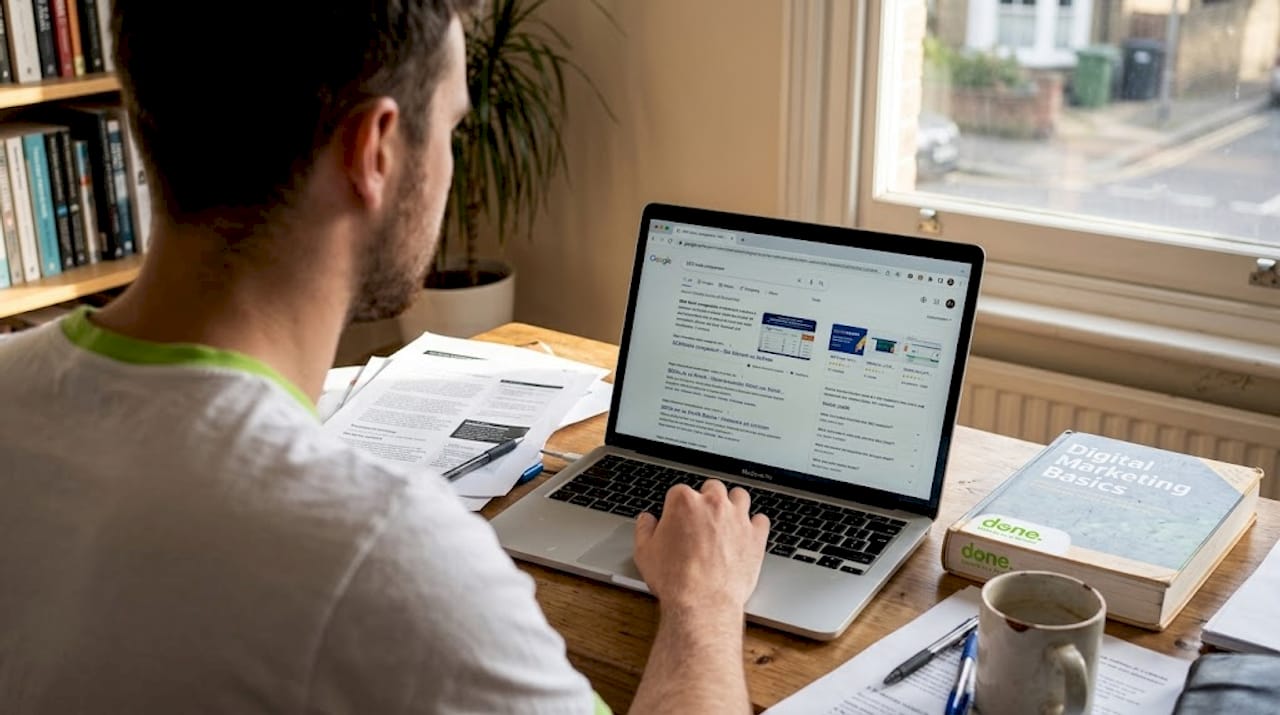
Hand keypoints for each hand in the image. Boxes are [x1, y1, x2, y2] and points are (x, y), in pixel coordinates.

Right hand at [632, 480, 769, 612]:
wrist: (702, 602)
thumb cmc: (675, 579)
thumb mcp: (645, 553)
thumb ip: (644, 529)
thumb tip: (647, 520)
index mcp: (683, 502)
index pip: (680, 491)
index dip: (677, 505)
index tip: (677, 517)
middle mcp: (712, 504)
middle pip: (712, 488)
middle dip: (707, 499)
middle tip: (702, 517)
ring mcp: (737, 518)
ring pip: (740, 496)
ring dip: (733, 504)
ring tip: (727, 519)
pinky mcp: (755, 535)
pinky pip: (761, 519)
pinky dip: (755, 525)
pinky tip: (747, 533)